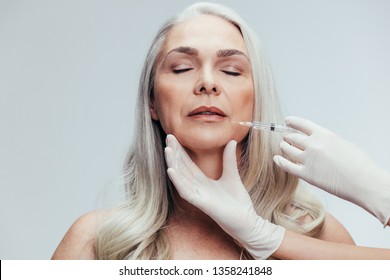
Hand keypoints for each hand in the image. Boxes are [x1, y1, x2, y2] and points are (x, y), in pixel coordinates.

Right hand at [164, 134, 284, 258]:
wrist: (246, 220)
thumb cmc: (238, 202)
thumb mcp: (232, 175)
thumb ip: (229, 159)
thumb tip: (232, 140)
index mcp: (202, 181)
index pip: (187, 163)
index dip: (180, 151)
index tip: (173, 137)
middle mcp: (197, 187)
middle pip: (181, 168)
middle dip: (174, 153)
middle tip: (168, 138)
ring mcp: (197, 195)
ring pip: (180, 178)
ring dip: (173, 164)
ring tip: (167, 150)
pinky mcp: (201, 203)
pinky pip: (185, 191)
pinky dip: (178, 180)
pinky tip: (171, 170)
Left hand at [273, 116, 389, 224]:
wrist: (364, 183)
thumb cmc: (359, 165)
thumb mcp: (343, 144)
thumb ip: (327, 141)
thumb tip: (318, 142)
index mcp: (324, 135)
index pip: (302, 124)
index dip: (292, 122)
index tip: (287, 121)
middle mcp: (313, 145)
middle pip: (292, 137)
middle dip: (288, 137)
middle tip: (286, 138)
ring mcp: (308, 159)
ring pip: (287, 150)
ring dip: (283, 147)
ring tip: (283, 147)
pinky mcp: (306, 174)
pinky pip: (287, 166)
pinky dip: (280, 162)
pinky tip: (276, 159)